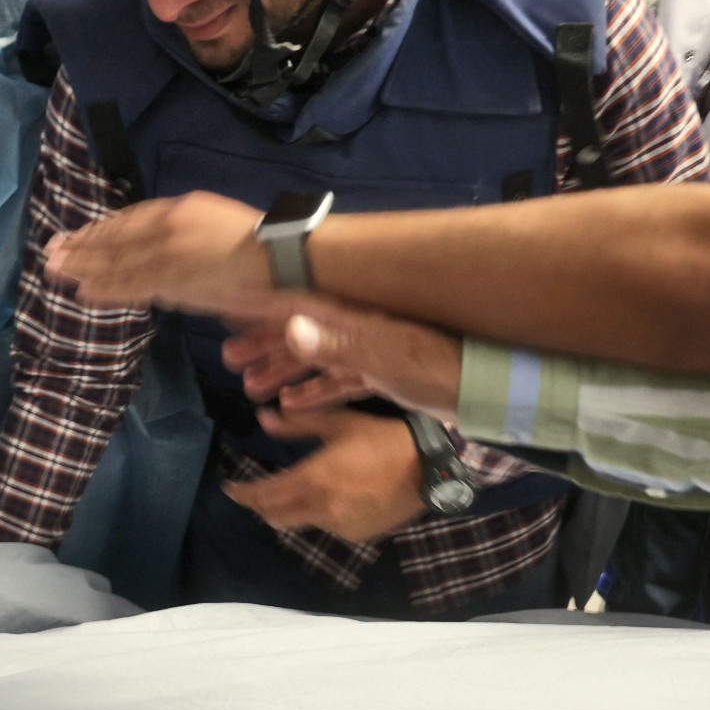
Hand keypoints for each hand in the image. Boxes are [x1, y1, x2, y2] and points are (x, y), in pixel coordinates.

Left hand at [45, 191, 285, 315]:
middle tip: (50, 252)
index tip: (78, 237)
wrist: (283, 255)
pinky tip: (84, 293)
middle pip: (116, 238)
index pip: (129, 219)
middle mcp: (168, 225)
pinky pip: (133, 286)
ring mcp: (169, 252)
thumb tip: (162, 244)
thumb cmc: (260, 242)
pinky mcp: (174, 279)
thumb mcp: (215, 218)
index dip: (101, 230)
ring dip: (84, 268)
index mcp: (179, 207)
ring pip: (118, 262)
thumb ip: (186, 229)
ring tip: (55, 272)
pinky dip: (106, 290)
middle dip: (82, 247)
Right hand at [220, 301, 463, 419]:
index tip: (228, 311)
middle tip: (230, 358)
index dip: (263, 306)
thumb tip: (292, 328)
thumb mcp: (383, 359)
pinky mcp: (381, 374)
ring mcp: (369, 350)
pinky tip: (290, 405)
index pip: (298, 303)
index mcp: (353, 317)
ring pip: (316, 358)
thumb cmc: (434, 371)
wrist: (481, 392)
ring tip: (250, 386)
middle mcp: (357, 328)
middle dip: (264, 343)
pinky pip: (337, 380)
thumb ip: (337, 345)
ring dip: (284, 371)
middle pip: (301, 331)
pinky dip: (313, 391)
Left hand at [225, 408, 425, 542]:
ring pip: (301, 524)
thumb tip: (263, 417)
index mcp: (312, 479)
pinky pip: (327, 527)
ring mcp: (340, 526)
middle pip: (275, 517)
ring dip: (290, 511)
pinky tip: (331, 499)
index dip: (242, 493)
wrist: (428, 466)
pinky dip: (319, 515)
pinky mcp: (357, 535)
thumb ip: (297, 423)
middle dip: (260, 506)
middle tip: (256, 492)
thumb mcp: (338, 422)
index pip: (263, 495)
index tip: (229, 488)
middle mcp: (321, 509)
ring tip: (293, 492)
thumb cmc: (381, 438)